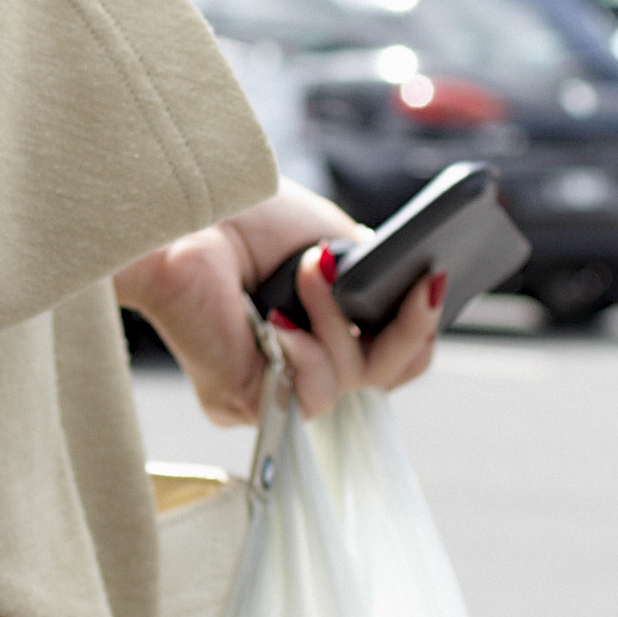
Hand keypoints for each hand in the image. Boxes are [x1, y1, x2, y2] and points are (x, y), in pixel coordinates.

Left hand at [116, 189, 446, 430]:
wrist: (182, 215)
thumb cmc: (242, 217)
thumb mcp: (334, 240)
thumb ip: (376, 276)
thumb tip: (424, 296)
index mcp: (324, 324)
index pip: (394, 354)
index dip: (422, 326)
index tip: (435, 281)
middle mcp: (301, 361)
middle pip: (388, 375)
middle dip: (411, 327)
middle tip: (421, 282)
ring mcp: (274, 386)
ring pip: (352, 384)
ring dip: (337, 323)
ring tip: (310, 272)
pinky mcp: (243, 402)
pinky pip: (310, 397)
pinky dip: (305, 352)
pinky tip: (277, 320)